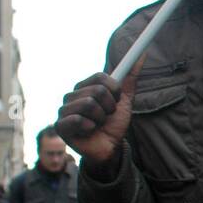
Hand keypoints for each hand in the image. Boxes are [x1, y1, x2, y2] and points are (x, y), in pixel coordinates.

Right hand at [56, 59, 143, 174]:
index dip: (114, 89)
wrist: (109, 147)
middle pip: (97, 90)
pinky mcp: (60, 125)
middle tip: (107, 115)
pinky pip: (78, 119)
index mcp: (85, 87)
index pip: (100, 76)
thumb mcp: (124, 99)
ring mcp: (64, 110)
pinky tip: (89, 131)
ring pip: (89, 104)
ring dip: (101, 118)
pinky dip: (90, 127)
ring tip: (98, 124)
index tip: (117, 100)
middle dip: (110, 106)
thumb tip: (141, 55)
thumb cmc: (113, 123)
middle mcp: (72, 96)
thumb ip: (130, 77)